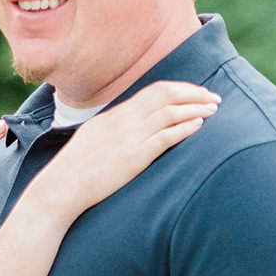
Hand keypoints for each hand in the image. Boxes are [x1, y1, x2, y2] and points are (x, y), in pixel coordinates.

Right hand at [27, 81, 218, 224]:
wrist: (62, 186)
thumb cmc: (77, 168)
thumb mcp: (95, 138)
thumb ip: (115, 129)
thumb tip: (132, 127)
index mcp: (116, 114)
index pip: (154, 91)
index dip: (180, 89)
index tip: (196, 92)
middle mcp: (124, 120)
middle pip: (166, 95)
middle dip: (193, 93)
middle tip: (213, 97)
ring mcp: (130, 137)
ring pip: (170, 112)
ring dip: (195, 108)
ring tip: (213, 109)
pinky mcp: (134, 156)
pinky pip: (166, 135)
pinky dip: (185, 127)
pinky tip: (199, 125)